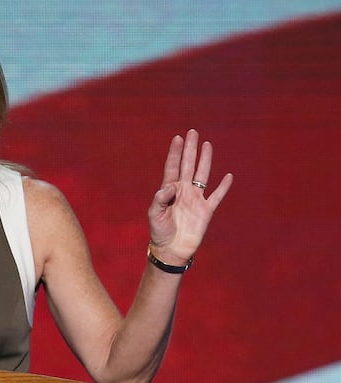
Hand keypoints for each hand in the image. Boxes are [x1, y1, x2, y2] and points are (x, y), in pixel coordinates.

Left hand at [148, 129, 232, 265]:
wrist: (171, 249)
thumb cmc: (159, 232)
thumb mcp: (154, 214)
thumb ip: (160, 199)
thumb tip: (170, 186)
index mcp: (169, 190)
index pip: (173, 167)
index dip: (175, 153)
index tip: (177, 138)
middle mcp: (184, 191)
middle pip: (188, 165)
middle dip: (190, 149)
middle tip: (192, 132)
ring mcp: (196, 199)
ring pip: (203, 175)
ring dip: (205, 160)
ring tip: (207, 144)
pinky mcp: (206, 210)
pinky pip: (217, 196)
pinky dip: (223, 187)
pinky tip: (228, 176)